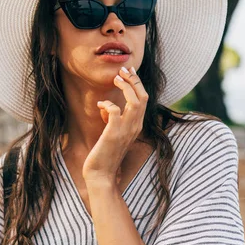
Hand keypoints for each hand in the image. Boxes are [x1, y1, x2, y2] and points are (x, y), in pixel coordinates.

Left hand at [82, 66, 148, 183]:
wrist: (101, 174)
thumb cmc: (105, 154)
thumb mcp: (113, 133)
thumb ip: (113, 119)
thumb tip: (107, 106)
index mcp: (137, 125)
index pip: (144, 99)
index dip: (137, 83)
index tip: (129, 71)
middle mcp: (135, 127)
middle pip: (142, 96)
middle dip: (133, 80)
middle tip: (123, 70)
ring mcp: (126, 130)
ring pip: (134, 101)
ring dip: (125, 87)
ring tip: (115, 79)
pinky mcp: (113, 133)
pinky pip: (114, 110)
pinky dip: (108, 104)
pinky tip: (100, 106)